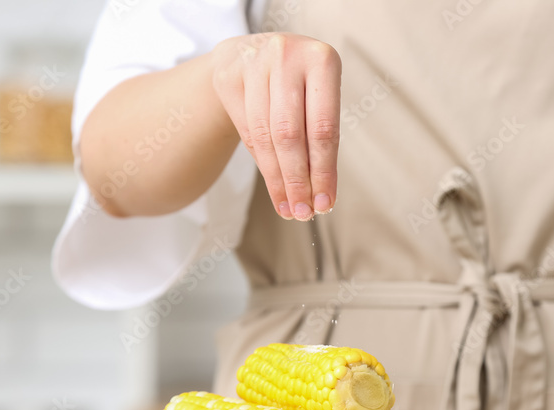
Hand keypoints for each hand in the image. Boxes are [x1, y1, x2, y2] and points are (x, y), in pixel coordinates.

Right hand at [212, 33, 340, 220]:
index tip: (324, 203)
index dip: (323, 171)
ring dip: (278, 180)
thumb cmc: (298, 83)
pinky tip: (274, 186)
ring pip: (265, 137)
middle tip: (303, 213)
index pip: (323, 128)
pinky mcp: (229, 76)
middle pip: (290, 135)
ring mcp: (253, 63)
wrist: (254, 53)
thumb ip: (322, 138)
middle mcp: (286, 56)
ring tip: (288, 208)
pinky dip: (263, 165)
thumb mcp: (320, 97)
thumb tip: (321, 197)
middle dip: (297, 181)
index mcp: (322, 60)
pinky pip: (247, 132)